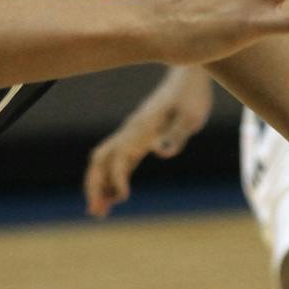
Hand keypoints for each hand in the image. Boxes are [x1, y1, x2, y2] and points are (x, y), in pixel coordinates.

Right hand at [85, 69, 213, 216]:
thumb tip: (160, 152)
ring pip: (104, 161)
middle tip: (97, 213)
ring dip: (99, 185)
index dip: (117, 180)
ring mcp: (132, 133)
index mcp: (140, 130)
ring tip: (100, 210)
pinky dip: (111, 176)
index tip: (124, 198)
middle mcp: (130, 132)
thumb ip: (176, 134)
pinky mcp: (139, 135)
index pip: (119, 159)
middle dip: (95, 187)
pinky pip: (118, 158)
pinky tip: (116, 193)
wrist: (190, 75)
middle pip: (100, 161)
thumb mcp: (191, 116)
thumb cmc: (192, 95)